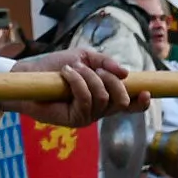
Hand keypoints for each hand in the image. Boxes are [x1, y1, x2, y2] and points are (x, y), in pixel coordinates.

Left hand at [6, 47, 140, 127]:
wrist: (30, 75)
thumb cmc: (56, 68)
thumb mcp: (84, 58)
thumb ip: (106, 63)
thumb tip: (126, 73)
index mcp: (105, 96)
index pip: (129, 105)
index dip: (141, 103)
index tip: (147, 92)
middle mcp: (99, 109)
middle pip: (121, 100)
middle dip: (112, 80)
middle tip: (95, 69)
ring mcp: (88, 116)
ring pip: (102, 97)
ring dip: (88, 77)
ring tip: (72, 69)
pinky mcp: (74, 119)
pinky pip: (86, 100)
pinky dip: (78, 82)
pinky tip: (67, 74)